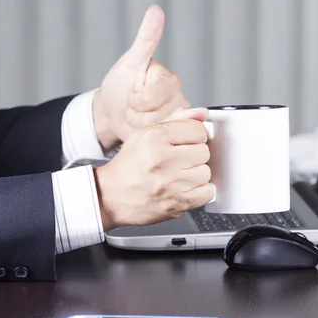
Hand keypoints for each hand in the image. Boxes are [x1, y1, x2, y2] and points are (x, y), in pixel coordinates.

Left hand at [93, 5, 199, 149]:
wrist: (113, 114)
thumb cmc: (120, 87)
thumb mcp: (129, 63)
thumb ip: (146, 39)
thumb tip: (156, 10)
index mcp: (169, 79)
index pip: (152, 98)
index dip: (136, 102)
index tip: (131, 96)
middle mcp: (179, 97)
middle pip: (157, 116)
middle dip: (138, 116)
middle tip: (133, 109)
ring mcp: (178, 118)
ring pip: (160, 130)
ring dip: (142, 128)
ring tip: (138, 119)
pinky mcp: (175, 134)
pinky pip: (166, 140)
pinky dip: (152, 137)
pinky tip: (148, 130)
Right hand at [93, 117, 213, 230]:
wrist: (111, 197)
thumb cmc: (128, 166)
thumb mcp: (145, 134)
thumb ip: (176, 121)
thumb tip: (202, 114)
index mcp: (154, 137)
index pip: (198, 130)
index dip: (194, 136)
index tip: (186, 143)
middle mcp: (163, 159)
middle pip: (204, 151)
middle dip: (194, 156)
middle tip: (179, 161)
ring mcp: (170, 183)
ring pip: (206, 173)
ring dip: (196, 175)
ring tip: (179, 176)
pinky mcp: (176, 203)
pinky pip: (206, 193)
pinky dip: (199, 192)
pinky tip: (185, 189)